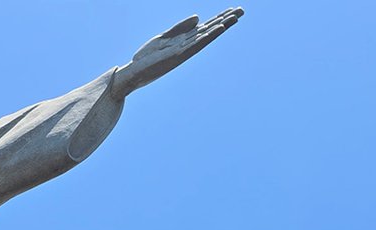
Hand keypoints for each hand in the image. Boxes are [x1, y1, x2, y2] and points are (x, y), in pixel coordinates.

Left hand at [111, 9, 243, 100]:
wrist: (133, 74)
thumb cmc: (147, 58)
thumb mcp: (164, 37)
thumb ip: (180, 28)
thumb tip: (198, 17)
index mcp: (184, 41)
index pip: (206, 27)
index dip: (220, 18)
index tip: (234, 10)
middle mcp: (186, 46)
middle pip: (209, 30)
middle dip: (225, 20)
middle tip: (242, 10)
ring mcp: (183, 51)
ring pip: (204, 37)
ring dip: (218, 28)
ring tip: (233, 18)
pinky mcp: (176, 56)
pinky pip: (193, 45)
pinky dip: (204, 37)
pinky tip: (213, 30)